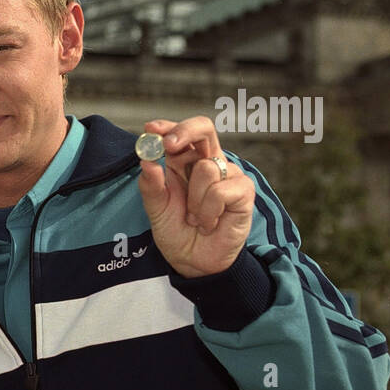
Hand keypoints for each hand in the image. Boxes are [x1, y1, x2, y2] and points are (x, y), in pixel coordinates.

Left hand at [137, 116, 254, 277]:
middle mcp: (207, 163)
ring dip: (193, 199)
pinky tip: (209, 223)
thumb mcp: (156, 209)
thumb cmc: (176, 232)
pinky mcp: (243, 191)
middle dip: (185, 132)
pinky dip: (208, 211)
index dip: (168, 127)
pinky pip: (220, 191)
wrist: (194, 262)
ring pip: (206, 168)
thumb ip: (151, 186)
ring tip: (194, 218)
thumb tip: (146, 161)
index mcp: (183, 163)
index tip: (151, 130)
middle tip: (169, 146)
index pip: (180, 134)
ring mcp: (228, 175)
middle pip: (204, 129)